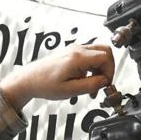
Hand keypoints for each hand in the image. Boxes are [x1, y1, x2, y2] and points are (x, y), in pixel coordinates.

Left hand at [0, 44, 114, 109]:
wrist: (30, 79)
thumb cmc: (45, 84)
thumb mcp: (70, 90)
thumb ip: (91, 85)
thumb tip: (105, 82)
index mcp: (77, 57)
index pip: (106, 58)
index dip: (109, 72)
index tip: (105, 84)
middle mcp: (77, 49)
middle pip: (106, 51)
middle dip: (108, 69)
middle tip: (102, 83)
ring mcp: (75, 49)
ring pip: (99, 53)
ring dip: (100, 69)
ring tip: (93, 84)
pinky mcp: (72, 52)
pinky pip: (91, 56)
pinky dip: (93, 68)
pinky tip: (87, 80)